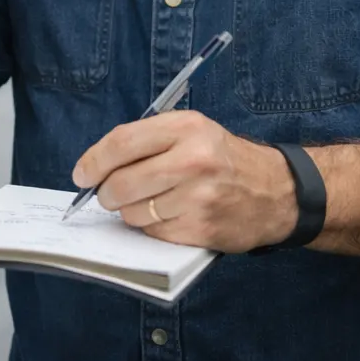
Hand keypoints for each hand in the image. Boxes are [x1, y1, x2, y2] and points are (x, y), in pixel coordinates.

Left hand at [72, 110, 297, 252]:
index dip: (93, 161)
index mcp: (188, 127)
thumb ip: (149, 142)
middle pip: (120, 183)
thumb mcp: (195, 132)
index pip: (122, 143)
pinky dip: (154, 228)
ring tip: (155, 202)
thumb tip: (96, 168)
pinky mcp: (200, 228)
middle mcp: (193, 159)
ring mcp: (197, 197)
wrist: (277, 191)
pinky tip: (173, 216)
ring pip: (133, 213)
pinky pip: (153, 233)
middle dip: (107, 193)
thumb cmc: (225, 160)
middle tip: (112, 194)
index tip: (82, 174)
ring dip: (133, 212)